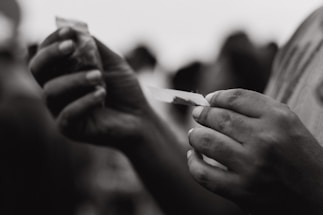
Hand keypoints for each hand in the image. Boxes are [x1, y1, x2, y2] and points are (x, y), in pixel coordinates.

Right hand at [30, 28, 153, 147]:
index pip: (46, 54)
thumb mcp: (113, 63)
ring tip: (99, 76)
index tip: (69, 31)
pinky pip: (67, 113)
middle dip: (51, 54)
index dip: (53, 40)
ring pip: (51, 91)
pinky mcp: (69, 128)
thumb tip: (76, 29)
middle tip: (70, 46)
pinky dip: (84, 101)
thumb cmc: (125, 91)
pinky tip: (101, 94)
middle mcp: (58, 91)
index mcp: (64, 74)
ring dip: (75, 80)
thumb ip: (95, 47)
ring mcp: (60, 110)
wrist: (140, 118)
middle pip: (37, 69)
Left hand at [187, 89, 322, 213]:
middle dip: (202, 114)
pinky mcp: (241, 191)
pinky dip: (193, 163)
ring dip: (195, 135)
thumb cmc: (299, 155)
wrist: (319, 196)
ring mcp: (251, 167)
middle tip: (197, 114)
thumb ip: (255, 107)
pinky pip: (204, 174)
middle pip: (218, 118)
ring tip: (195, 134)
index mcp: (278, 119)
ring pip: (206, 141)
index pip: (236, 98)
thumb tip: (213, 100)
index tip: (209, 100)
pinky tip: (193, 156)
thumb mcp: (288, 122)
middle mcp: (264, 140)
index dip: (217, 97)